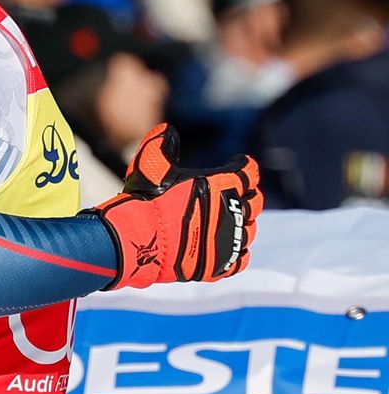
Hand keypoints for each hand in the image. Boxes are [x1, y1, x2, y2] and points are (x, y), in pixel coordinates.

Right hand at [94, 124, 262, 289]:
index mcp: (220, 184)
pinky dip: (235, 251)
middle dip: (245, 196)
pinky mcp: (222, 263)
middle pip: (255, 201)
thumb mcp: (151, 163)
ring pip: (250, 230)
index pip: (248, 171)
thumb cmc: (146, 199)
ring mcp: (229, 239)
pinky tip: (223, 245)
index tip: (238, 164)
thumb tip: (168, 130)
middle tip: (231, 195)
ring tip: (224, 221)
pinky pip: (241, 258)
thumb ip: (162, 144)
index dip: (243, 165)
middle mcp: (231, 211)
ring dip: (240, 223)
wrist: (138, 239)